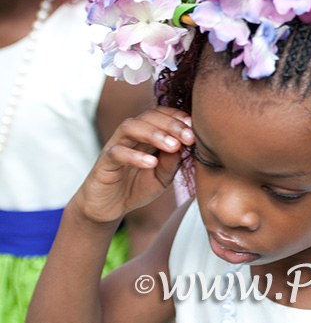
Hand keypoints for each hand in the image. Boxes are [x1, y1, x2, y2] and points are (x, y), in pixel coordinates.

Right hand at [74, 106, 194, 224]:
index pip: (161, 114)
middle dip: (171, 124)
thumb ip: (172, 164)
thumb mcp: (162, 178)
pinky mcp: (103, 162)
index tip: (195, 128)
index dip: (178, 117)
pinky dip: (135, 156)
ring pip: (130, 127)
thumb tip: (184, 147)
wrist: (108, 207)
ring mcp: (115, 146)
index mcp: (146, 135)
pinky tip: (151, 163)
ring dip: (154, 134)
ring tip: (173, 146)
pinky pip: (116, 153)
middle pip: (148, 116)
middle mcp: (130, 136)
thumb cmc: (137, 187)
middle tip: (189, 137)